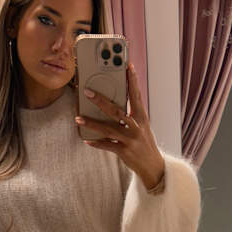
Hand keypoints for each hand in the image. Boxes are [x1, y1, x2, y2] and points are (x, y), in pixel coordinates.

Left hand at [76, 62, 164, 190]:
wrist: (153, 166)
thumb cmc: (144, 143)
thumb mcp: (142, 126)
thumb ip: (130, 114)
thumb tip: (112, 103)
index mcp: (142, 117)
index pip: (136, 95)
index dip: (132, 80)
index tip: (127, 65)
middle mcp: (136, 127)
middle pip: (116, 111)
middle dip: (101, 100)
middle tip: (87, 91)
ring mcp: (130, 140)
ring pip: (108, 129)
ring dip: (92, 123)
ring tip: (78, 117)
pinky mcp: (124, 152)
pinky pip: (107, 145)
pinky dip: (96, 143)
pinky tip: (86, 139)